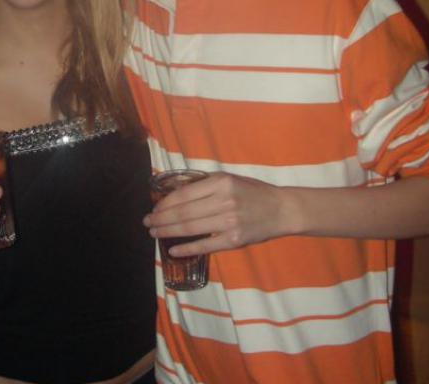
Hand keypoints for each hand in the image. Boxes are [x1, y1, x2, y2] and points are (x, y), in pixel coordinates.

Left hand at [143, 172, 287, 255]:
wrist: (281, 209)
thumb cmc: (252, 192)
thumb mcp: (229, 179)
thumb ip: (205, 185)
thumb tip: (176, 193)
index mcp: (220, 183)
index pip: (184, 194)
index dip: (165, 203)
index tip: (155, 208)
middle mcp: (223, 201)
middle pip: (183, 212)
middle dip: (161, 218)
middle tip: (147, 222)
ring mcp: (229, 222)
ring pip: (190, 228)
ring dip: (168, 231)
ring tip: (154, 233)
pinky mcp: (234, 240)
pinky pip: (205, 245)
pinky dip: (187, 248)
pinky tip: (173, 250)